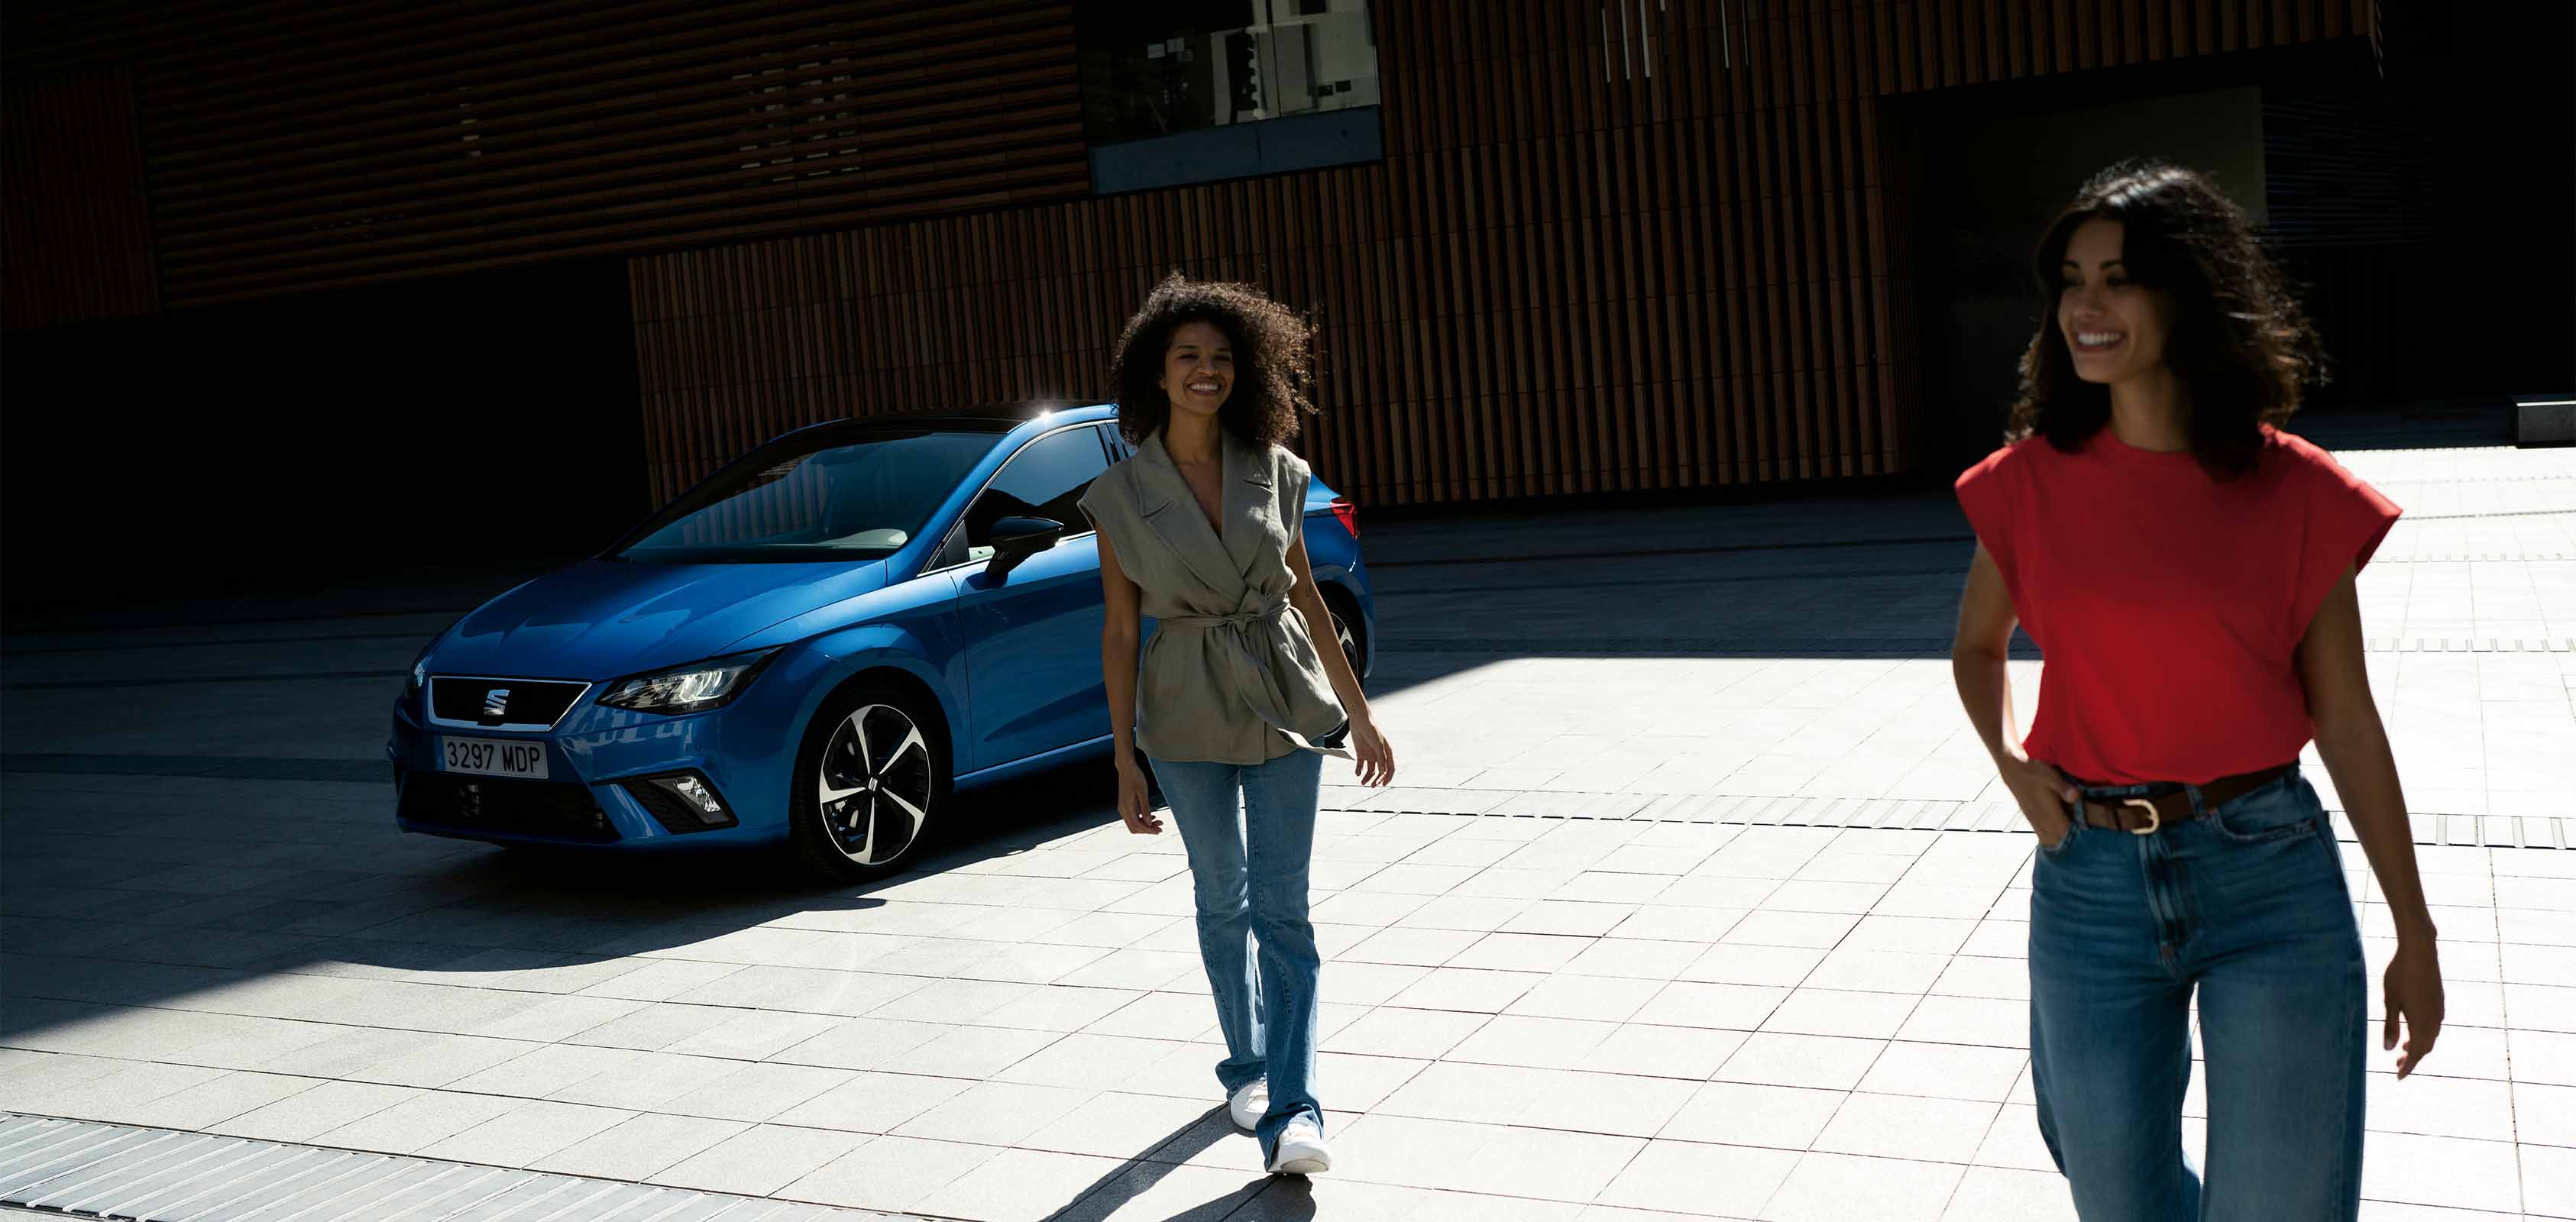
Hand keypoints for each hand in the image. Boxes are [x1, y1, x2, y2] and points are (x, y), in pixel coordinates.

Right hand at [1115, 757, 1162, 834]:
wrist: (1126, 767)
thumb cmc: (1135, 777)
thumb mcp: (1143, 792)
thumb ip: (1145, 808)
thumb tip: (1149, 823)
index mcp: (1126, 807)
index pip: (1137, 825)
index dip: (1148, 830)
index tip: (1159, 830)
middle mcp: (1122, 810)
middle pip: (1134, 827)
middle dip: (1147, 829)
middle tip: (1160, 827)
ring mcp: (1123, 808)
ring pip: (1133, 823)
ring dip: (1145, 824)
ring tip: (1158, 821)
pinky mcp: (1125, 805)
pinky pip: (1133, 817)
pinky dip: (1142, 819)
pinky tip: (1151, 816)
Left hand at [1348, 716, 1394, 786]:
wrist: (1359, 720)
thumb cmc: (1371, 730)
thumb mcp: (1377, 744)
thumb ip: (1380, 758)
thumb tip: (1383, 772)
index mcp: (1387, 752)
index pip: (1390, 768)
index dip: (1387, 778)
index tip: (1382, 785)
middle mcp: (1379, 754)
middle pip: (1380, 771)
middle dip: (1376, 780)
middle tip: (1371, 786)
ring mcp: (1370, 754)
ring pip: (1370, 770)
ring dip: (1367, 777)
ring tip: (1362, 782)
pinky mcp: (1361, 753)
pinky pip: (1360, 765)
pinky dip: (1359, 770)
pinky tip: (1357, 773)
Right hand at [2000, 751, 2078, 847]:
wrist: (2012, 769)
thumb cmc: (2034, 771)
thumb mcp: (2051, 776)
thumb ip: (2063, 787)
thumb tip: (2075, 796)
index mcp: (2049, 815)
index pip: (2067, 835)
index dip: (2080, 840)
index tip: (2091, 840)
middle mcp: (2042, 821)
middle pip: (2059, 841)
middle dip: (2071, 843)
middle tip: (2085, 843)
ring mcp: (2035, 821)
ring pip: (2049, 840)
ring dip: (2060, 842)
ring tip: (2074, 842)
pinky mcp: (2031, 818)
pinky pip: (2042, 835)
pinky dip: (2051, 838)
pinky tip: (2057, 837)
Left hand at [2384, 938, 2443, 1076]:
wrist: (2420, 951)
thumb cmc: (2400, 975)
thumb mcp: (2389, 1001)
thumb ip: (2390, 1026)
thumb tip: (2389, 1050)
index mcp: (2422, 1023)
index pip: (2417, 1053)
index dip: (2409, 1066)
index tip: (2398, 1077)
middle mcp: (2435, 1020)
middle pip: (2426, 1047)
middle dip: (2412, 1058)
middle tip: (2397, 1065)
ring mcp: (2439, 1010)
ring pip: (2431, 1036)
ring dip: (2418, 1045)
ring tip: (2403, 1049)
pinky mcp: (2439, 1001)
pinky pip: (2434, 1025)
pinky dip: (2423, 1033)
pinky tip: (2413, 1029)